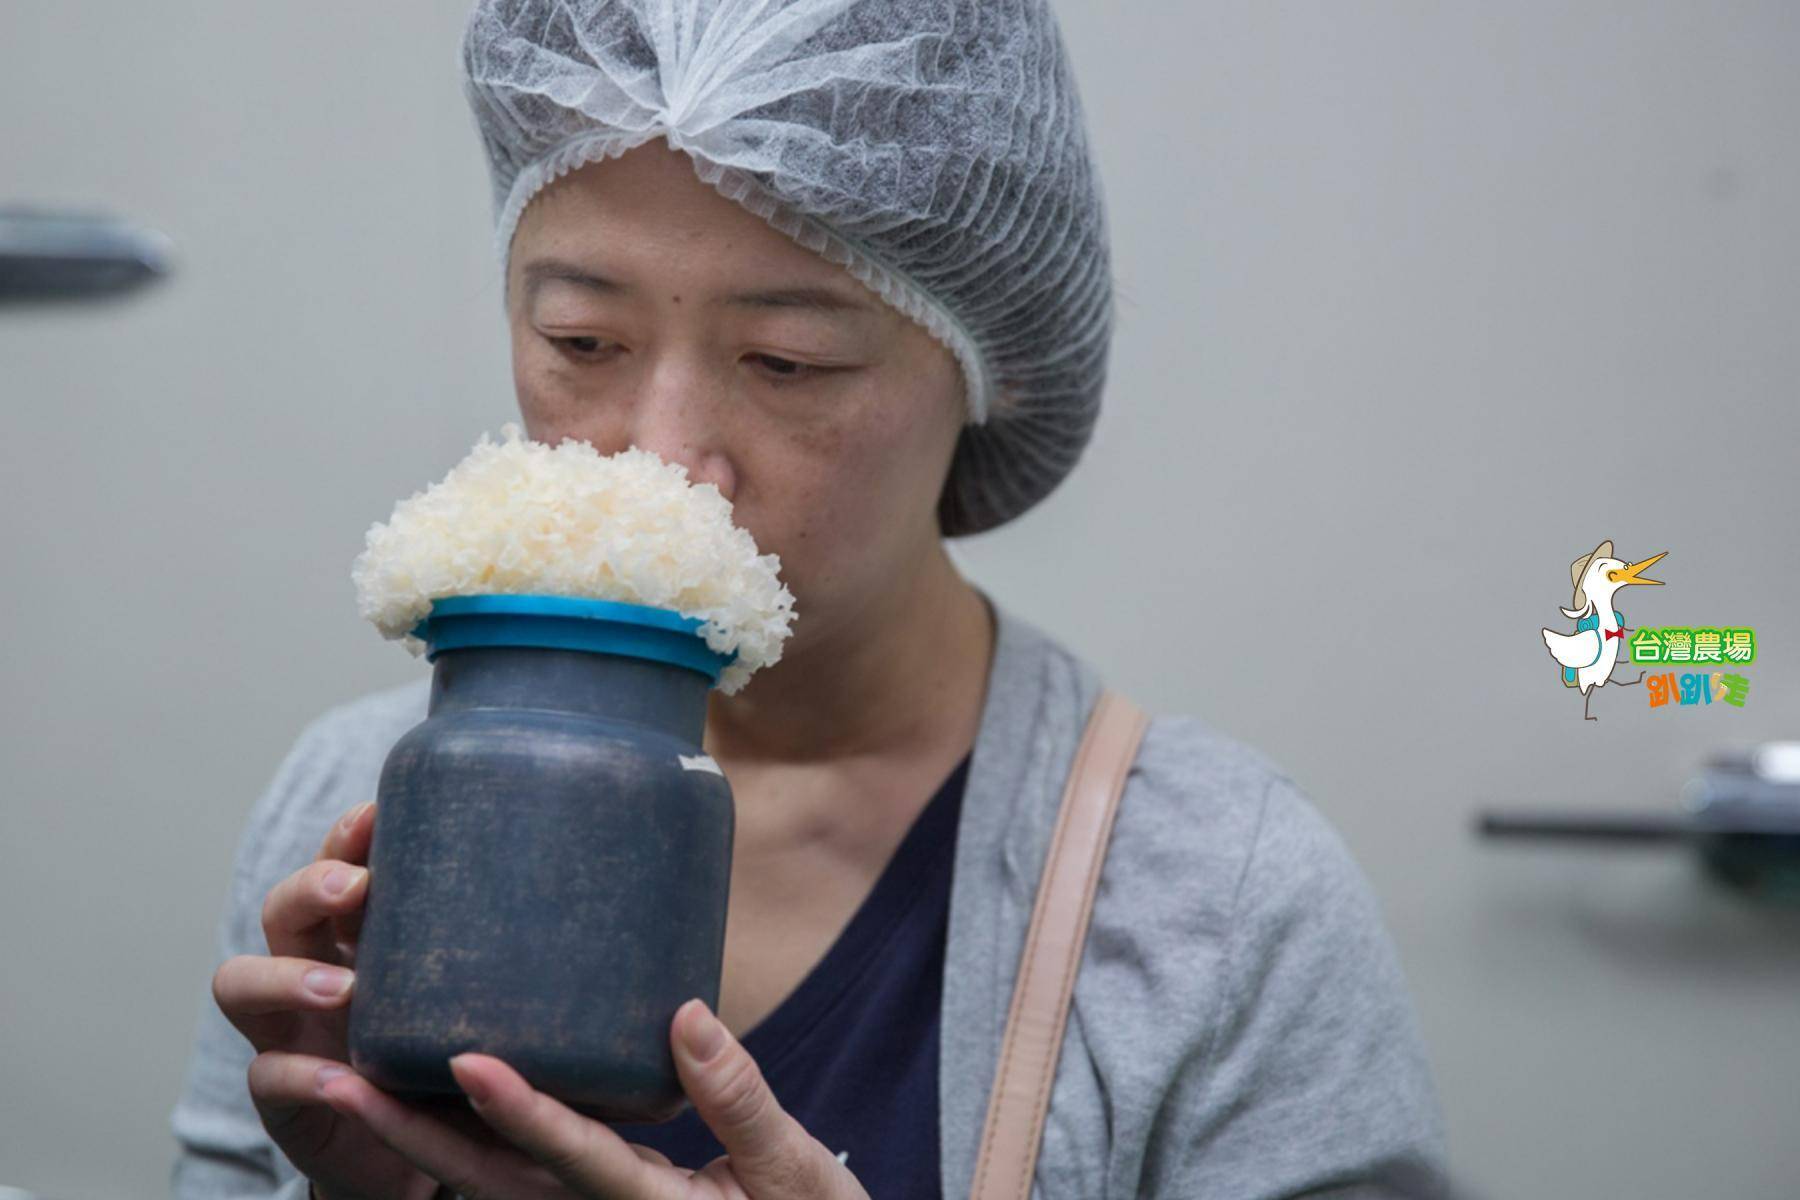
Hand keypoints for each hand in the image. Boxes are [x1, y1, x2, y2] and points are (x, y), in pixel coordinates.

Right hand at [211, 801, 513, 1199]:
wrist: (420, 1151)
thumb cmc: (460, 1055)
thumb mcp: (493, 996)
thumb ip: (536, 955)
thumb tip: (642, 908)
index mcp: (364, 933)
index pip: (340, 864)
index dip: (348, 836)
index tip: (378, 811)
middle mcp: (313, 968)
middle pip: (284, 907)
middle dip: (312, 886)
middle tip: (358, 887)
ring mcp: (289, 1030)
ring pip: (242, 980)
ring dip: (286, 976)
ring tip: (343, 989)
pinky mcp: (286, 1097)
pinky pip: (269, 1076)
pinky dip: (300, 1074)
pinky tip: (337, 1078)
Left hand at [315, 996, 870, 1198]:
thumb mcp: (794, 1172)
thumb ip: (740, 1097)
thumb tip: (684, 1016)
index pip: (570, 1158)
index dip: (518, 1111)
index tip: (463, 1060)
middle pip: (486, 1183)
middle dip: (405, 1133)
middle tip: (331, 1079)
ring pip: (482, 1182)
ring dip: (410, 1138)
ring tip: (345, 1078)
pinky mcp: (593, 1199)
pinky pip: (509, 1175)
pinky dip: (457, 1140)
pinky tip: (425, 1091)